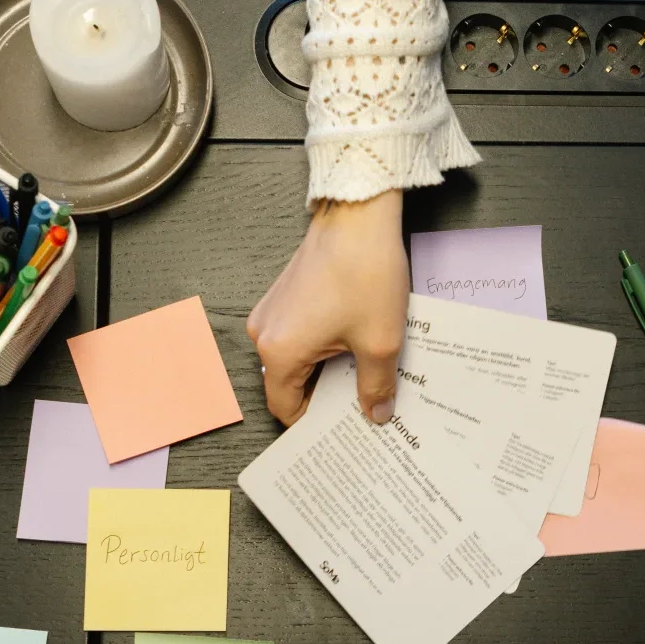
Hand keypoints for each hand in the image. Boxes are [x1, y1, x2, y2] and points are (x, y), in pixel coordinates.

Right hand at [248, 190, 406, 425]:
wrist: (358, 215)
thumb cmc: (364, 274)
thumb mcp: (379, 341)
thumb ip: (376, 386)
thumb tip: (376, 415)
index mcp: (279, 352)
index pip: (286, 409)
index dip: (315, 424)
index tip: (344, 428)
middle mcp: (265, 333)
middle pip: (291, 383)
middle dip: (326, 396)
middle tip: (362, 405)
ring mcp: (272, 311)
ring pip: (298, 357)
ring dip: (329, 368)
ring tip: (365, 373)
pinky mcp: (285, 294)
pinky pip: (300, 333)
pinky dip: (325, 344)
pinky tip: (357, 342)